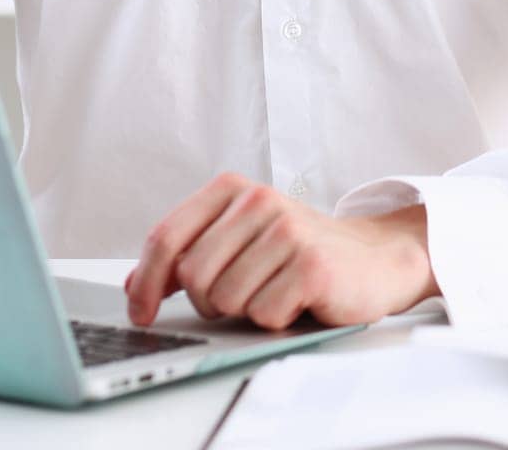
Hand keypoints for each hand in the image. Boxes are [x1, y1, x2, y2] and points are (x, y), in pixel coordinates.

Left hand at [125, 171, 439, 331]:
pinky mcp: (312, 265)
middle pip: (193, 276)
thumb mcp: (238, 240)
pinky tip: (296, 300)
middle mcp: (258, 200)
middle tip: (240, 295)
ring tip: (272, 291)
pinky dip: (275, 320)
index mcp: (232, 188)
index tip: (140, 312)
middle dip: (208, 301)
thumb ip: (187, 255)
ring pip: (226, 299)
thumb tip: (135, 285)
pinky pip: (263, 315)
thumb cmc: (297, 251)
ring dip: (245, 311)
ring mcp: (287, 230)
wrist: (371, 258)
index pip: (167, 236)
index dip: (146, 281)